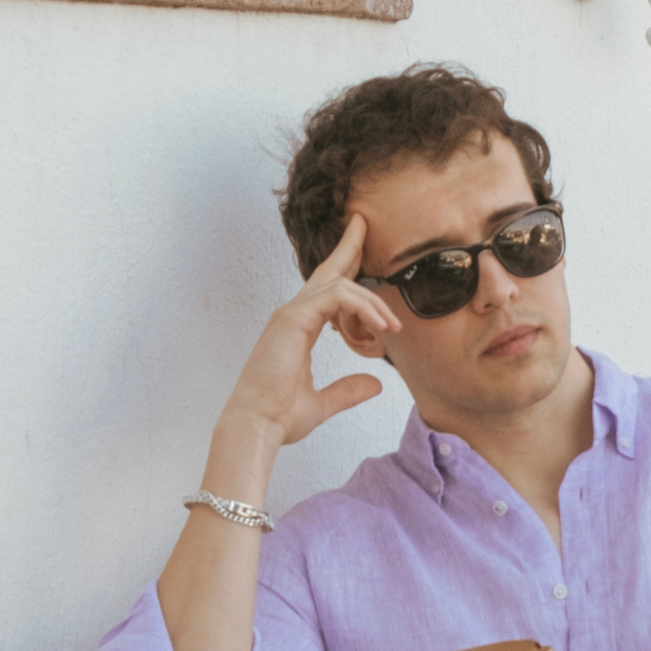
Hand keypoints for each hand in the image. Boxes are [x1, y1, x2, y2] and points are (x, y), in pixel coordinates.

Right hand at [216, 213, 397, 456]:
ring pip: (339, 285)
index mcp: (297, 327)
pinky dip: (361, 306)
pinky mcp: (294, 320)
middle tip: (365, 224)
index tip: (362, 251)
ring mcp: (291, 314)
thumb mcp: (322, 403)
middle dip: (349, 247)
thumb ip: (348, 390)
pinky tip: (380, 324)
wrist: (257, 425)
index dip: (345, 269)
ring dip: (371, 301)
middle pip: (327, 271)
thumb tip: (376, 383)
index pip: (326, 290)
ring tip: (393, 324)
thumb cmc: (278, 415)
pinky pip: (336, 296)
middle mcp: (293, 314)